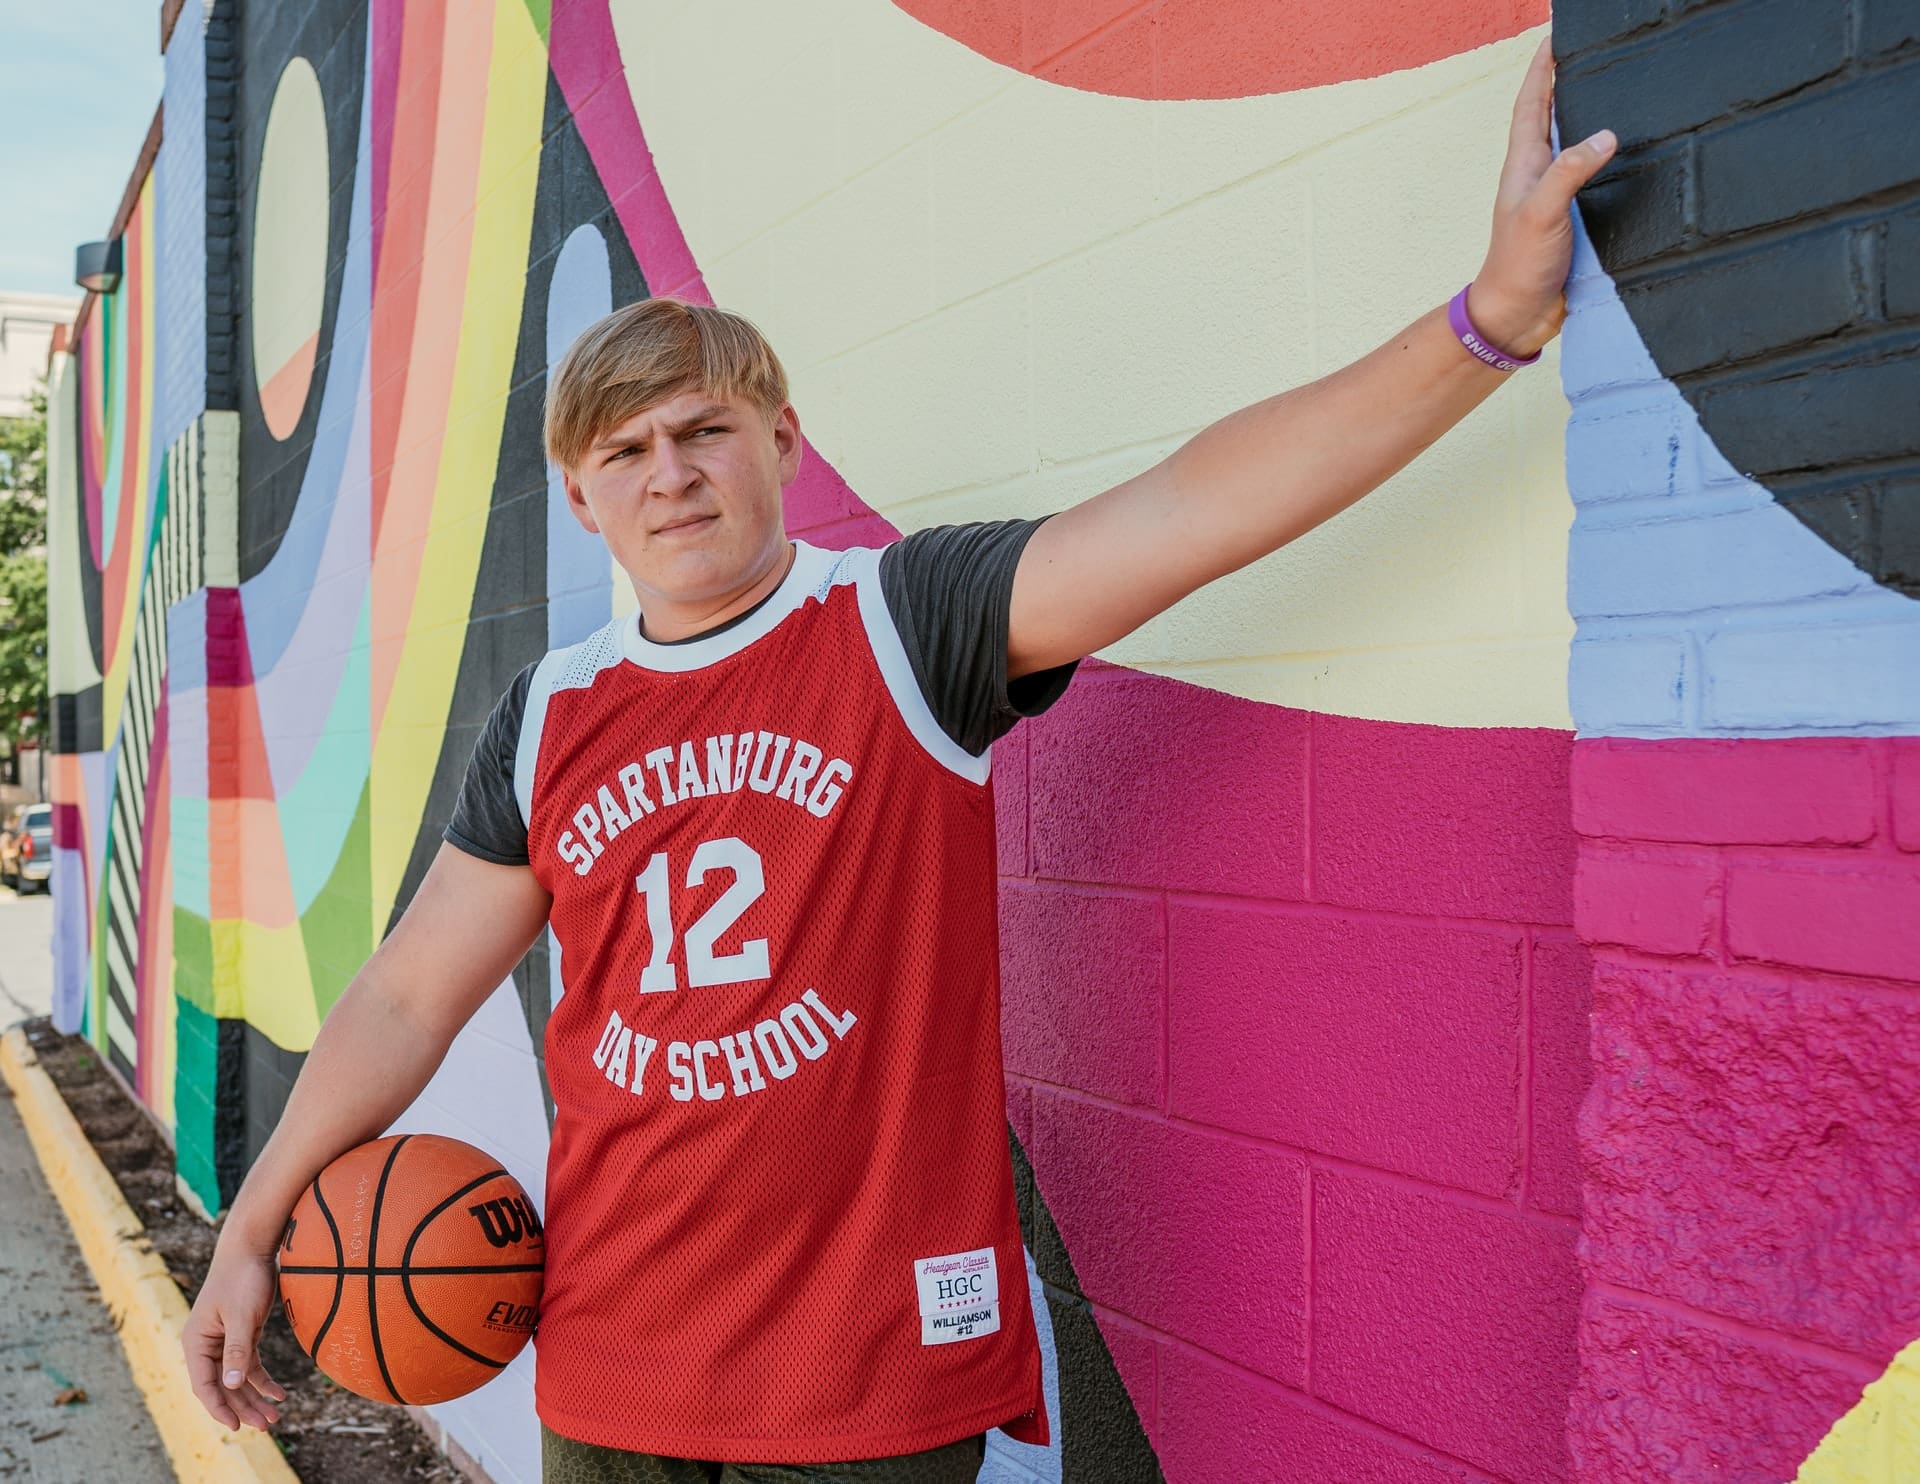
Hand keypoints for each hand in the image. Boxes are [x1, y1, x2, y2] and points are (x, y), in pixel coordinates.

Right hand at [182, 1234, 286, 1430]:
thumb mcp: (243, 1315)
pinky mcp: (242, 1335)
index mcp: (196, 1342)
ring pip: (237, 1379)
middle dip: (243, 1407)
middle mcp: (206, 1346)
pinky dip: (262, 1380)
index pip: (204, 1385)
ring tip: (275, 1417)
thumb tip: (230, 1386)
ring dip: (254, 1398)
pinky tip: (279, 1394)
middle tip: (267, 1425)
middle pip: (223, 1386)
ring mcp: (224, 1342)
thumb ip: (237, 1350)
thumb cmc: (243, 1278)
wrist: (252, 1247)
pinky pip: (249, 1365)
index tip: (236, 1426)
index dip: (219, 1408)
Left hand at [1469, 36, 1616, 357]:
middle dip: (1569, 83)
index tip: (1555, 36)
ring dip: (1591, 119)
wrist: (1515, 317)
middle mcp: (1540, 176)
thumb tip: (1604, 136)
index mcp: (1525, 165)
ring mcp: (1558, 198)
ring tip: (1614, 91)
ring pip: (1577, 146)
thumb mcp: (1541, 213)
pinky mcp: (1576, 220)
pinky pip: (1595, 179)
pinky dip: (1610, 161)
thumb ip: (1569, 173)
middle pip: (1555, 117)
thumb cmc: (1517, 266)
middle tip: (1591, 54)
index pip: (1532, 104)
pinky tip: (1631, 156)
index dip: (1542, 70)